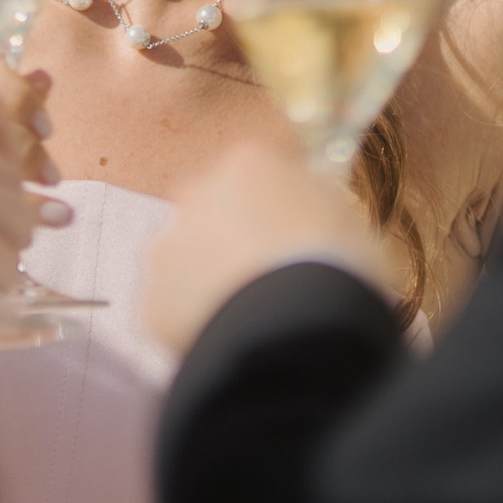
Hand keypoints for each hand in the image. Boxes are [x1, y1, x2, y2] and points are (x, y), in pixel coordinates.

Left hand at [144, 139, 388, 354]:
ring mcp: (169, 248)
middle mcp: (197, 194)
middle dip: (232, 238)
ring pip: (187, 260)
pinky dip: (197, 322)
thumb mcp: (347, 218)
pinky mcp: (154, 301)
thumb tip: (308, 211)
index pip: (258, 174)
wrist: (296, 330)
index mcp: (249, 164)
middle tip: (269, 277)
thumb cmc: (335, 267)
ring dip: (209, 279)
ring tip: (250, 315)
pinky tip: (231, 338)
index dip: (278, 208)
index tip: (294, 236)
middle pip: (212, 211)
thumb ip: (315, 203)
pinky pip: (175, 310)